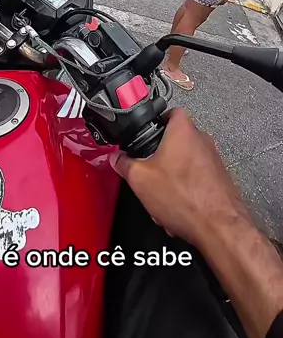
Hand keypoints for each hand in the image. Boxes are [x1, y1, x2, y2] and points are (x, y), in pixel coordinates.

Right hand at [111, 108, 246, 247]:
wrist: (218, 226)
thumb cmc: (184, 196)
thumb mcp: (140, 178)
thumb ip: (124, 164)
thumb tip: (118, 159)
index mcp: (184, 131)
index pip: (172, 111)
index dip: (157, 119)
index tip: (147, 130)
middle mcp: (202, 141)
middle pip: (176, 140)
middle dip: (160, 158)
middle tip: (148, 170)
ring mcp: (214, 161)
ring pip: (184, 164)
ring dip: (170, 179)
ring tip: (161, 198)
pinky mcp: (219, 181)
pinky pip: (195, 181)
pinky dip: (184, 193)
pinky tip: (175, 209)